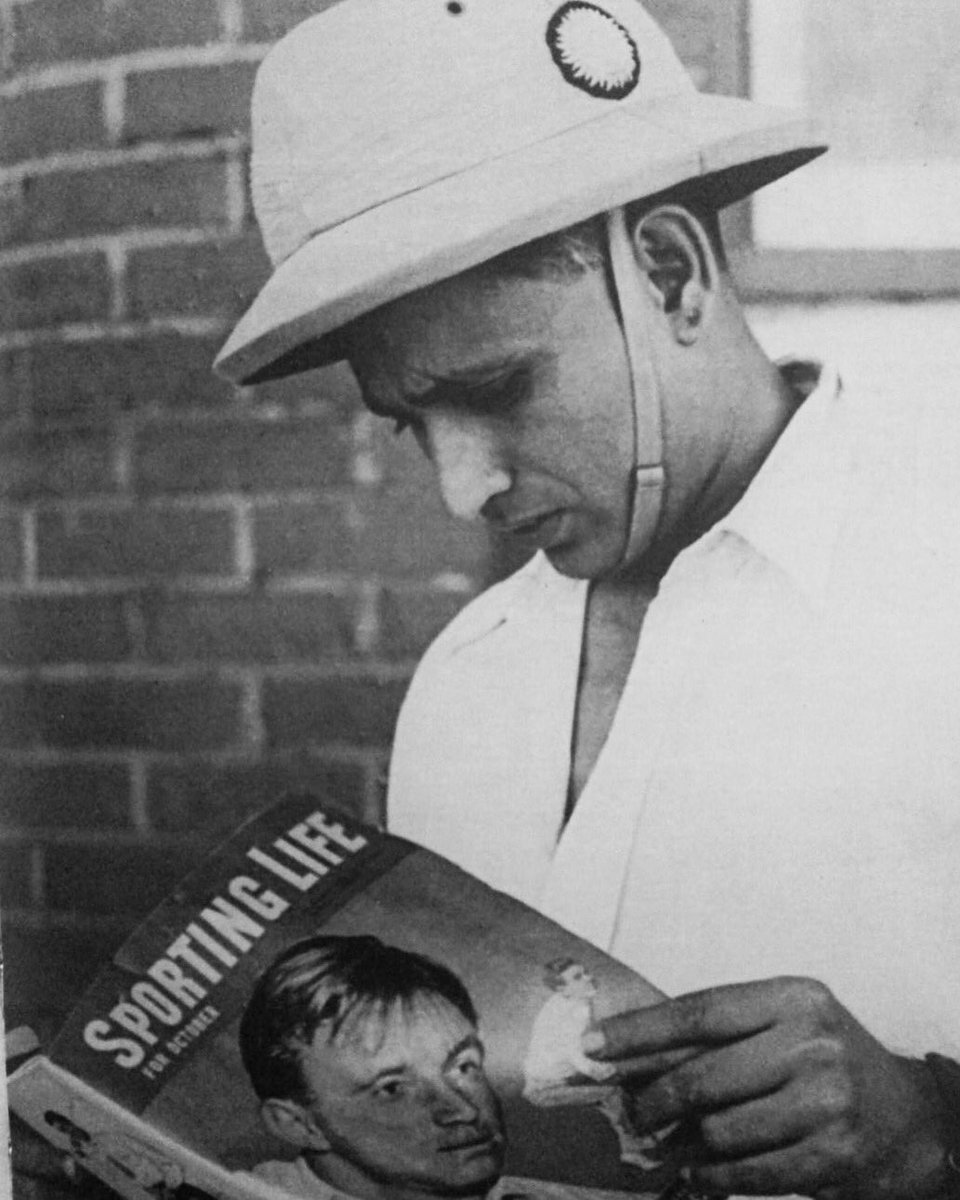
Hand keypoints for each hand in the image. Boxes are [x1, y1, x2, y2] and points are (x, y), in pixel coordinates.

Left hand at [583, 977, 950, 1198]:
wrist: (907, 1116)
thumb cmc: (825, 1060)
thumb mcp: (783, 1025)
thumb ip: (719, 1034)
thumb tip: (631, 1054)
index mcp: (793, 997)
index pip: (699, 1012)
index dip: (639, 1031)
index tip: (593, 1045)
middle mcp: (812, 1042)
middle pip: (703, 1075)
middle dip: (653, 1099)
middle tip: (632, 1113)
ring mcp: (827, 1099)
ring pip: (720, 1129)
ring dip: (684, 1145)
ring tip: (671, 1145)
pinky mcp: (835, 1154)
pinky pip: (749, 1172)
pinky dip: (712, 1178)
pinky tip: (696, 1175)